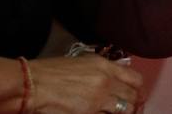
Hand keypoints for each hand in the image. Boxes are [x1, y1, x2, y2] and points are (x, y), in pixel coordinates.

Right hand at [26, 55, 144, 113]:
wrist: (32, 84)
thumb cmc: (50, 72)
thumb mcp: (81, 63)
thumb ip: (100, 70)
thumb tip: (112, 79)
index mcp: (104, 66)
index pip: (135, 79)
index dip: (138, 90)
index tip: (137, 96)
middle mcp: (106, 82)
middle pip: (133, 97)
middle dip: (134, 105)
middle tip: (131, 110)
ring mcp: (98, 100)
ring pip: (124, 110)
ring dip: (123, 113)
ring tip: (116, 113)